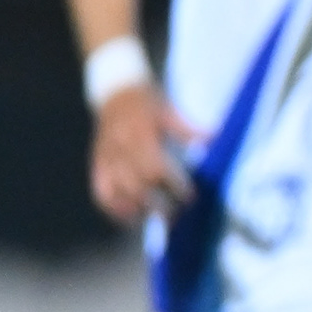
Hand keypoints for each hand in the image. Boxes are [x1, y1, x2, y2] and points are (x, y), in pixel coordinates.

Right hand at [89, 84, 200, 223]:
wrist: (115, 91)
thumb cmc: (148, 102)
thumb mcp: (168, 110)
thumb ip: (188, 128)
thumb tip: (214, 139)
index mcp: (139, 133)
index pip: (155, 167)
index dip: (173, 185)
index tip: (190, 197)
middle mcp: (120, 147)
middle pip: (137, 185)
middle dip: (158, 204)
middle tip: (177, 216)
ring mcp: (106, 157)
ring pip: (117, 191)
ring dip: (137, 210)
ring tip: (156, 220)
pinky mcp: (98, 163)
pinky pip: (101, 190)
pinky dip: (113, 208)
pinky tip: (131, 218)